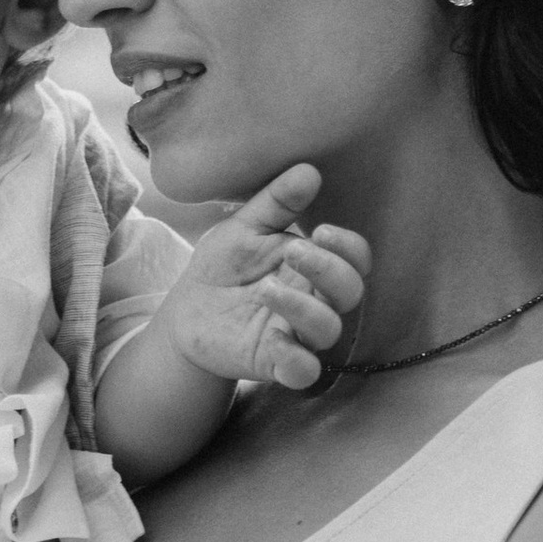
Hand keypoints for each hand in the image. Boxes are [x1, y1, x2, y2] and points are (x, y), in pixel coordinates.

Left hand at [158, 166, 368, 393]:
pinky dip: (297, 359)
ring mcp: (297, 333)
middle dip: (329, 270)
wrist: (186, 310)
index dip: (350, 247)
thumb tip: (308, 170)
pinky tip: (273, 338)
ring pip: (328, 329)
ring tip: (267, 289)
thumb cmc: (224, 266)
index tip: (322, 230)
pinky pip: (303, 371)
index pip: (356, 260)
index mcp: (315, 266)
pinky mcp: (275, 363)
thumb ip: (276, 203)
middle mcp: (315, 300)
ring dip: (305, 308)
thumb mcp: (245, 227)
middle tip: (294, 251)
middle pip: (350, 292)